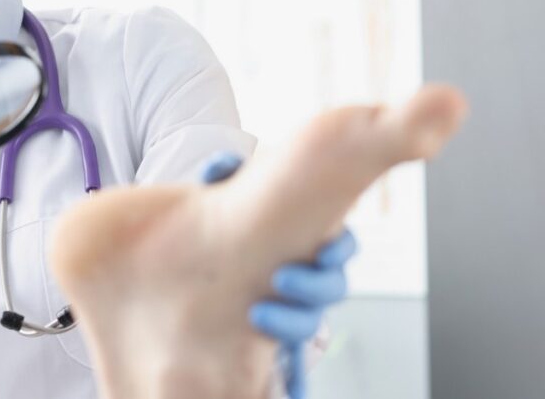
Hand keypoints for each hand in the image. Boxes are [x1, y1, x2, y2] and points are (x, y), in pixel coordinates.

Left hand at [199, 151, 357, 398]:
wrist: (202, 246)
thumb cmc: (224, 212)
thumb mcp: (224, 190)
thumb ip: (224, 176)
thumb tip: (217, 168)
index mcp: (308, 236)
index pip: (341, 244)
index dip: (337, 248)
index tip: (321, 252)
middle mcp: (307, 273)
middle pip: (333, 287)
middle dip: (312, 286)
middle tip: (280, 279)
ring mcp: (291, 305)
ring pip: (310, 322)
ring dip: (289, 321)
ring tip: (257, 313)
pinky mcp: (272, 332)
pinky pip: (289, 356)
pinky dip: (291, 370)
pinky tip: (285, 382)